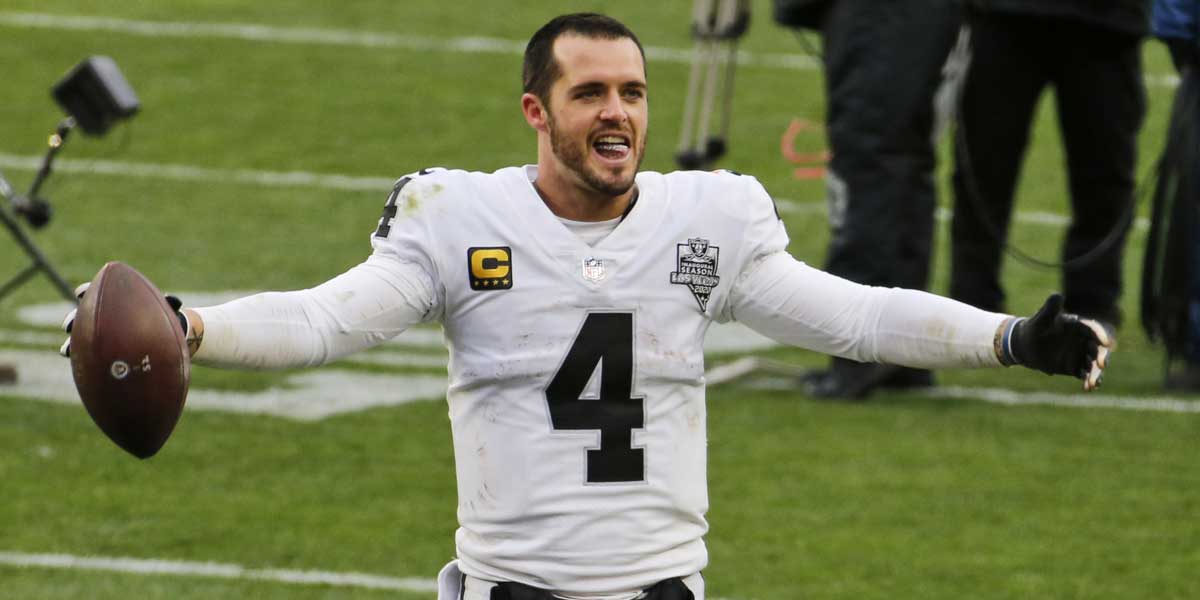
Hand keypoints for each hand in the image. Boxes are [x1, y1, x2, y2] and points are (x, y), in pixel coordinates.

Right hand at [59, 282, 188, 356]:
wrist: (164, 338)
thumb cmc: (163, 318)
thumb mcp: (166, 310)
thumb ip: (168, 303)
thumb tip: (175, 300)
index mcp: (117, 300)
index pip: (98, 291)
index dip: (87, 290)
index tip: (80, 292)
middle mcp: (105, 314)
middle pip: (83, 313)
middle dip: (73, 318)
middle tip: (69, 325)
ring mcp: (101, 332)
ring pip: (81, 335)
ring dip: (72, 341)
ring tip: (66, 350)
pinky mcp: (102, 347)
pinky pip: (88, 351)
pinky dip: (79, 354)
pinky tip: (73, 360)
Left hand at [1009, 294, 1114, 390]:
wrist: (1025, 345)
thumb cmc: (1034, 328)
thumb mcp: (1041, 318)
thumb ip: (1050, 308)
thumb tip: (1057, 295)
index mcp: (1079, 326)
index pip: (1093, 329)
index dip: (1100, 335)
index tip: (1106, 342)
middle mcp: (1083, 340)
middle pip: (1097, 349)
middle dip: (1101, 357)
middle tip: (1101, 364)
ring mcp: (1081, 354)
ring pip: (1093, 364)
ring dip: (1095, 373)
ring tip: (1093, 382)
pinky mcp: (1075, 367)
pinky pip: (1085, 374)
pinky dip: (1088, 380)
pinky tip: (1088, 387)